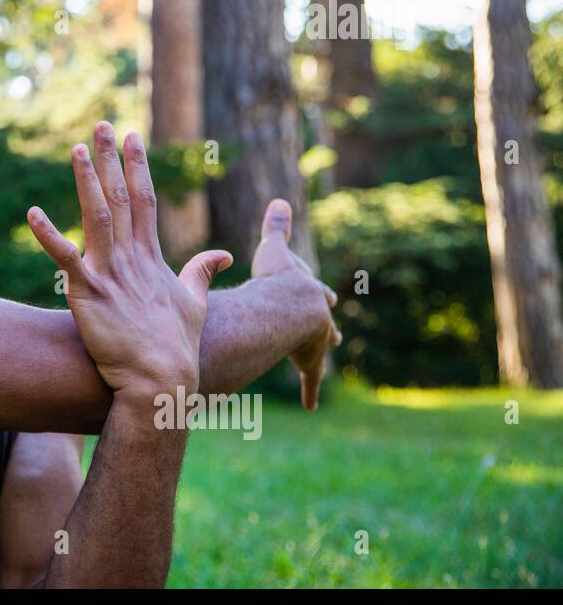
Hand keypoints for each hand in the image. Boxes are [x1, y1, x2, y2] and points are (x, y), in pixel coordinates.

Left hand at [27, 122, 232, 397]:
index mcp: (152, 257)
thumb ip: (201, 273)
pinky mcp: (88, 294)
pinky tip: (32, 213)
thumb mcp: (194, 304)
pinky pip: (64, 260)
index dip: (137, 167)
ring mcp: (110, 274)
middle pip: (121, 198)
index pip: (144, 200)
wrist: (161, 382)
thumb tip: (221, 254)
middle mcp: (132, 259)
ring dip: (87, 182)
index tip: (132, 137)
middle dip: (112, 160)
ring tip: (78, 150)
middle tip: (102, 125)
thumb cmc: (177, 348)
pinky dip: (48, 236)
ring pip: (97, 217)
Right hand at [250, 198, 341, 410]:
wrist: (289, 307)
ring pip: (320, 349)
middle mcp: (319, 318)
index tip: (321, 297)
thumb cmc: (277, 280)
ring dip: (317, 355)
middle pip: (325, 322)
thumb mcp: (276, 250)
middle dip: (324, 326)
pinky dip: (311, 391)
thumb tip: (279, 198)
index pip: (318, 294)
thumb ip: (277, 227)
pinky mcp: (310, 362)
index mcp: (311, 294)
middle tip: (328, 332)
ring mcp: (317, 341)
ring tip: (316, 361)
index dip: (317, 295)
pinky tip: (312, 406)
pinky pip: (311, 380)